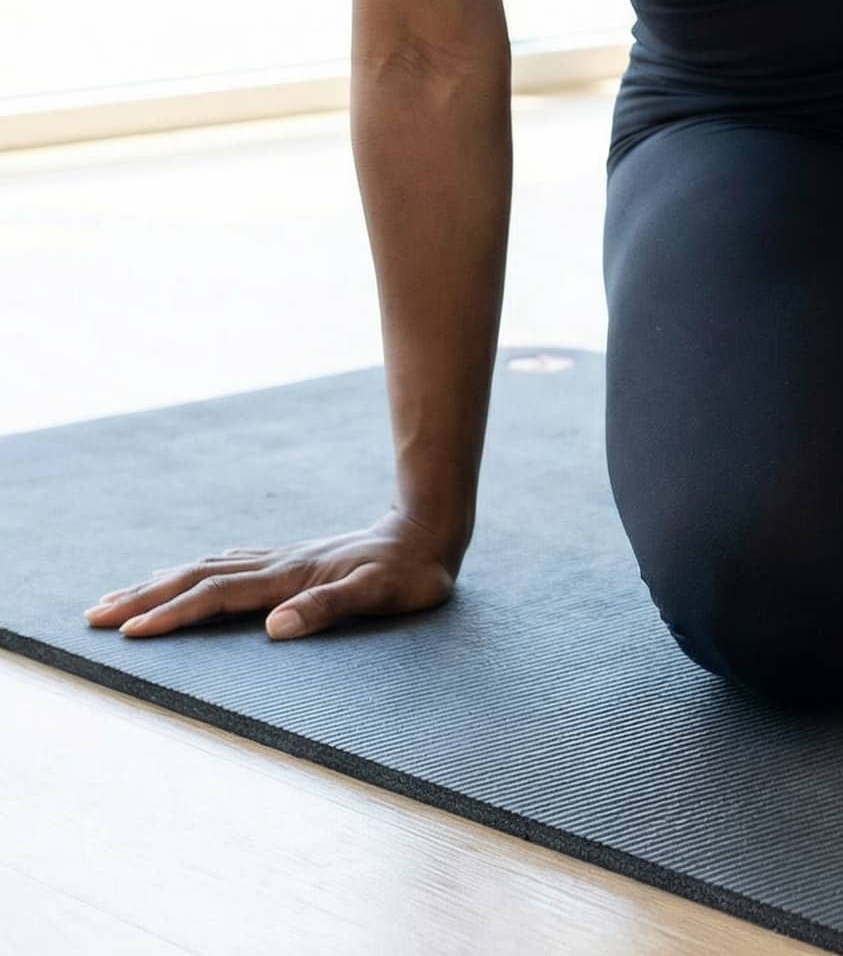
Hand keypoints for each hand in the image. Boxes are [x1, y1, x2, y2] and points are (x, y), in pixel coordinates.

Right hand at [81, 507, 463, 641]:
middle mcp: (279, 565)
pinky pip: (229, 564)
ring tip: (120, 597)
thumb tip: (275, 628)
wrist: (432, 527)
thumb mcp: (381, 594)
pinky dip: (195, 572)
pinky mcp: (293, 560)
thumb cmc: (411, 571)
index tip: (130, 633)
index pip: (218, 596)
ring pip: (208, 568)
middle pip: (198, 578)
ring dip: (161, 582)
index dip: (174, 614)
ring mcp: (283, 559)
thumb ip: (329, 608)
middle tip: (92, 615)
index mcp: (291, 577)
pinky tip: (187, 575)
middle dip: (145, 597)